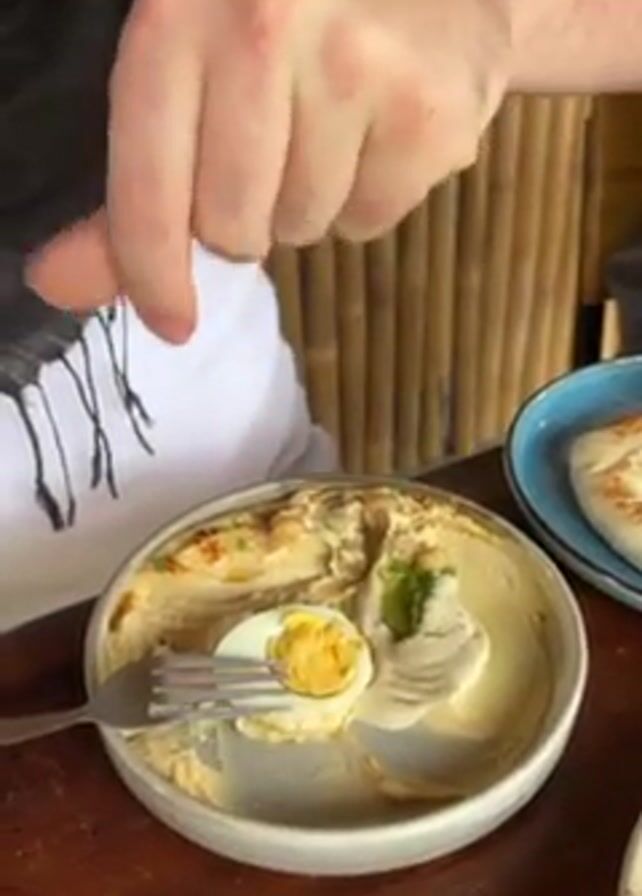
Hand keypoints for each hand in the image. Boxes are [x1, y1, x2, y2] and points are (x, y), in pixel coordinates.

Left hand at [26, 0, 510, 342]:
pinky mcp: (428, 114)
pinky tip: (379, 131)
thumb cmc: (296, 26)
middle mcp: (266, 24)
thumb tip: (63, 284)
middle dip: (245, 221)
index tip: (169, 321)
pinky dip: (366, 198)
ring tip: (334, 124)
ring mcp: (357, 66)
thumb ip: (133, 185)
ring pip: (303, 228)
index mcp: (181, 8)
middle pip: (233, 225)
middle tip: (271, 155)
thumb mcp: (194, 70)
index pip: (150, 179)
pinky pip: (367, 223)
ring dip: (308, 203)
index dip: (151, 267)